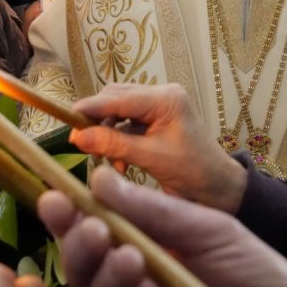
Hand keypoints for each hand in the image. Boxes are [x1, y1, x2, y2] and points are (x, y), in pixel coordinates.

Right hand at [38, 168, 286, 286]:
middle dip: (80, 248)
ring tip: (134, 260)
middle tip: (97, 231)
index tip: (56, 198)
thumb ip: (151, 208)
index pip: (86, 228)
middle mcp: (128, 277)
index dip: (65, 216)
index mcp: (134, 240)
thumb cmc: (246, 261)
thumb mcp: (204, 225)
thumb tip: (97, 178)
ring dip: (111, 279)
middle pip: (80, 268)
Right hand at [70, 83, 246, 212]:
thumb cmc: (194, 173)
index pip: (119, 97)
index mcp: (166, 99)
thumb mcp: (151, 158)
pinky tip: (120, 163)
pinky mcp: (157, 122)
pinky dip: (118, 141)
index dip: (91, 107)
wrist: (220, 190)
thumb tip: (78, 137)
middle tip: (83, 144)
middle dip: (98, 122)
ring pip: (119, 112)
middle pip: (116, 99)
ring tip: (109, 161)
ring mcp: (160, 108)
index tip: (66, 119)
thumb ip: (114, 144)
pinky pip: (127, 124)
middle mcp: (162, 96)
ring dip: (108, 135)